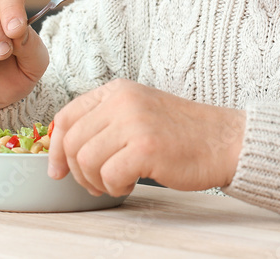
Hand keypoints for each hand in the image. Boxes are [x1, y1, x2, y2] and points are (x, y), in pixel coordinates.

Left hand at [47, 79, 245, 196]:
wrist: (224, 141)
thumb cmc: (182, 134)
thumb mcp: (138, 113)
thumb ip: (105, 122)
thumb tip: (64, 150)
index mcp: (118, 90)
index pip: (67, 116)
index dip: (55, 148)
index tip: (58, 169)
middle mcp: (123, 100)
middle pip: (72, 142)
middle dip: (77, 172)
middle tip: (96, 184)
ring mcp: (135, 122)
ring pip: (86, 161)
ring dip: (97, 182)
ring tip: (117, 183)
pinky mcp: (146, 147)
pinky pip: (108, 175)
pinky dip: (115, 188)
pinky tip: (131, 184)